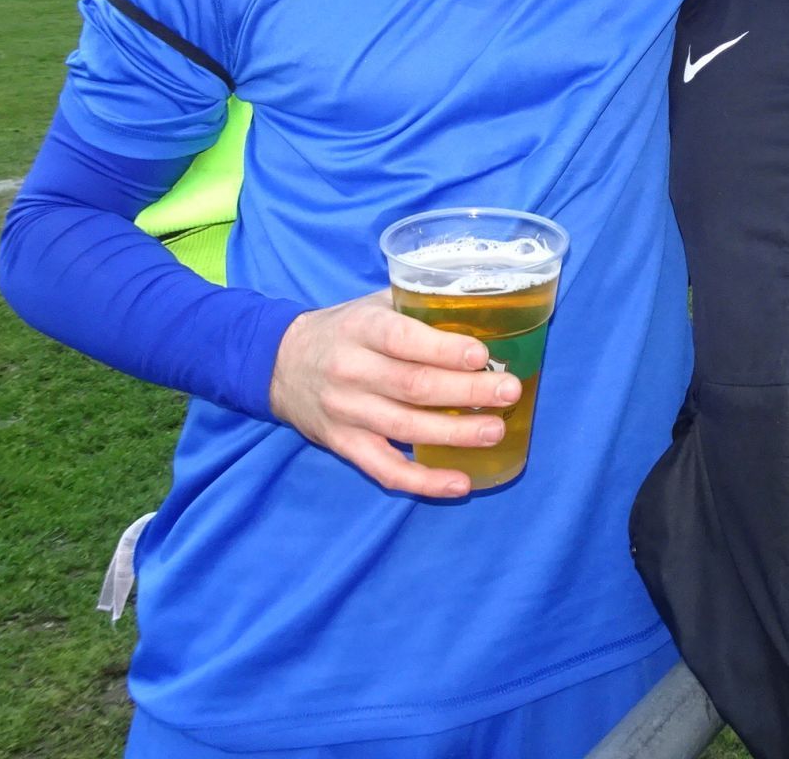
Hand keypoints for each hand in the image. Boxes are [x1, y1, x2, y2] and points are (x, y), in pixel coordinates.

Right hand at [268, 290, 519, 496]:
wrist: (279, 363)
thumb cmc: (344, 329)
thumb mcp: (373, 304)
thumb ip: (417, 305)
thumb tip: (484, 309)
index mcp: (361, 329)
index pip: (403, 339)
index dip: (443, 349)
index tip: (482, 354)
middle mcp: (351, 371)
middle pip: (413, 385)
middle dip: (466, 390)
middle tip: (508, 391)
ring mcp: (346, 413)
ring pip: (405, 427)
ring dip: (454, 433)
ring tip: (496, 430)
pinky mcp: (343, 445)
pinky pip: (385, 469)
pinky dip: (424, 481)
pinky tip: (460, 482)